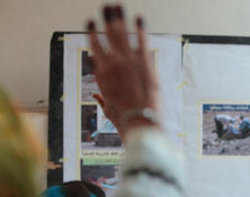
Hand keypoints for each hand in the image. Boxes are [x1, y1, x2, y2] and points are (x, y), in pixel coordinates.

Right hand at [87, 5, 159, 133]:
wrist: (140, 120)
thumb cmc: (124, 118)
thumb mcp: (108, 109)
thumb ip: (101, 99)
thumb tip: (95, 95)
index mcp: (101, 72)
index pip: (94, 45)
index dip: (92, 31)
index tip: (91, 22)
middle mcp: (113, 63)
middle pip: (108, 35)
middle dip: (108, 18)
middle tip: (107, 7)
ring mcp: (130, 61)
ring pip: (123, 33)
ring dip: (121, 18)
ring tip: (118, 6)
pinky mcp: (146, 63)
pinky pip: (142, 41)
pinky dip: (141, 29)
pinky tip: (140, 19)